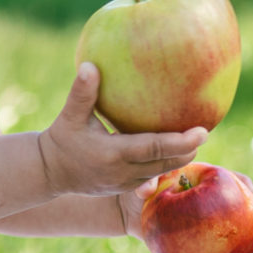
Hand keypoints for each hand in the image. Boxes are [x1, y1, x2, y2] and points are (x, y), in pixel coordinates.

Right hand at [36, 64, 206, 197]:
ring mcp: (124, 183)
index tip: (203, 131)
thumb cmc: (61, 139)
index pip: (155, 147)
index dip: (181, 141)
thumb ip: (82, 92)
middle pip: (166, 162)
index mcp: (113, 153)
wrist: (48, 173)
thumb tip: (91, 65)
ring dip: (179, 158)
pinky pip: (152, 176)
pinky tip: (176, 151)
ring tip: (194, 141)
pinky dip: (166, 164)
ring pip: (161, 171)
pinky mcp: (124, 188)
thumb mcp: (70, 116)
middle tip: (204, 132)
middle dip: (188, 150)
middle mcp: (122, 172)